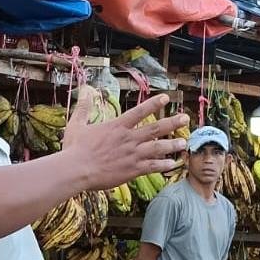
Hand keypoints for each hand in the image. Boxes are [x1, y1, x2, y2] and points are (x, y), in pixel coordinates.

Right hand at [62, 90, 188, 190]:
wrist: (76, 170)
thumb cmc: (74, 149)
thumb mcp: (76, 124)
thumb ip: (84, 106)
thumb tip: (85, 89)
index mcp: (117, 126)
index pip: (139, 111)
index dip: (154, 104)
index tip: (166, 98)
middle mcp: (128, 139)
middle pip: (155, 128)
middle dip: (172, 122)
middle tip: (185, 118)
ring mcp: (132, 154)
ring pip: (157, 148)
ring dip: (172, 145)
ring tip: (184, 142)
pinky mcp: (131, 170)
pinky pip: (152, 166)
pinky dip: (163, 165)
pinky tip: (172, 164)